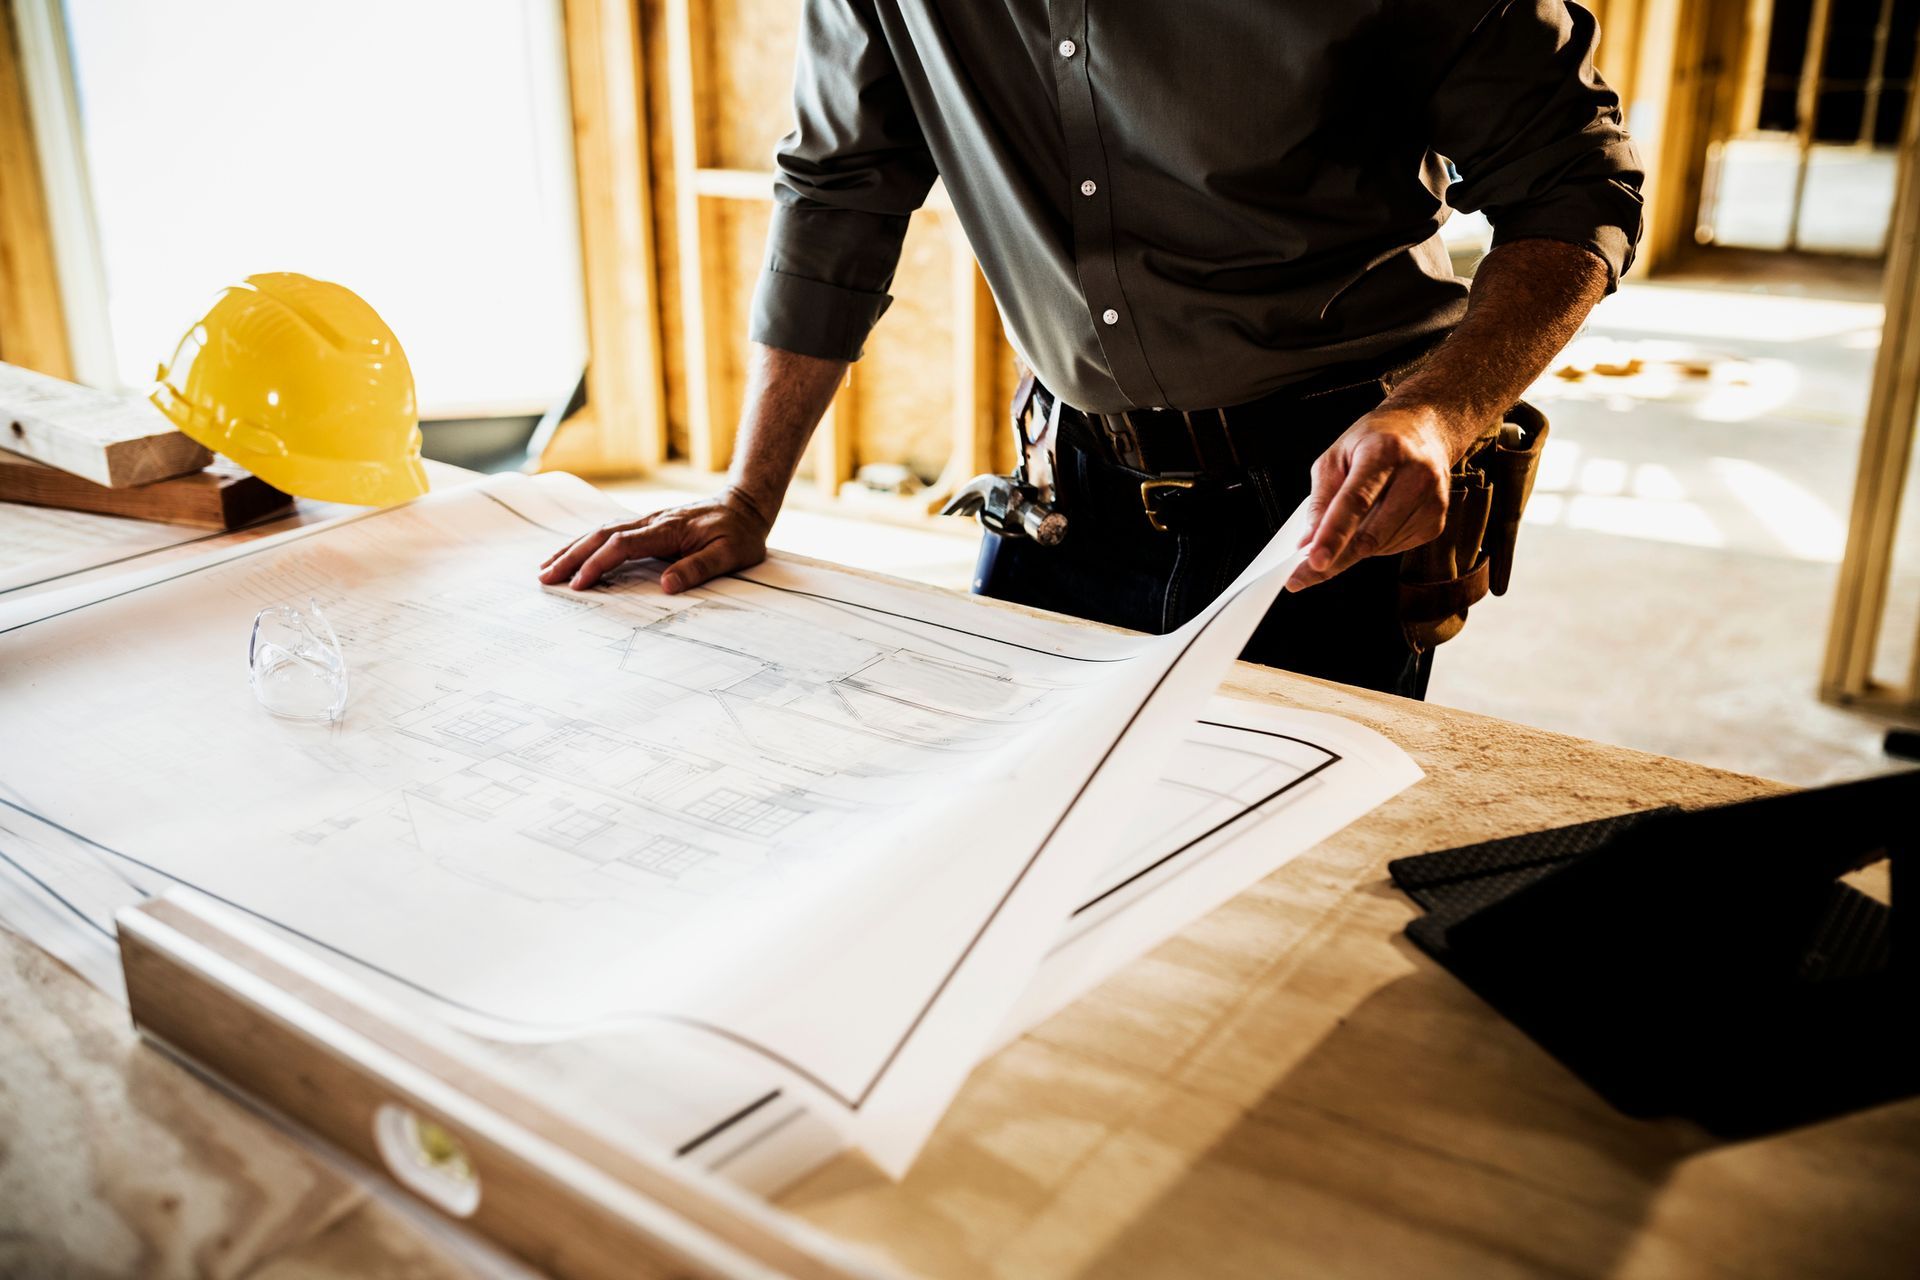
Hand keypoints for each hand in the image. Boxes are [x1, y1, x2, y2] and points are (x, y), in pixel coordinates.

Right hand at [537, 487, 773, 592]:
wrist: (745, 505)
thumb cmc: (741, 534)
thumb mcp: (730, 555)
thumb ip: (698, 568)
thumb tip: (666, 586)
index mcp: (668, 530)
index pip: (623, 545)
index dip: (599, 563)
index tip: (579, 583)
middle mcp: (651, 522)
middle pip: (601, 536)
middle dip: (571, 556)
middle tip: (545, 577)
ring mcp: (647, 521)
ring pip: (600, 531)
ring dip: (572, 549)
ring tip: (546, 567)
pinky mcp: (647, 525)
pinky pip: (609, 532)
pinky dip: (586, 543)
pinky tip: (573, 553)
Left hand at [1286, 404, 1461, 591]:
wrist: (1423, 431)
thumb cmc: (1375, 441)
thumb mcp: (1336, 456)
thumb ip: (1321, 499)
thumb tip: (1308, 541)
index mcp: (1385, 452)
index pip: (1356, 502)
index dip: (1333, 535)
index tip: (1313, 561)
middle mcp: (1416, 476)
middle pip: (1369, 534)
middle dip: (1333, 558)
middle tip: (1302, 573)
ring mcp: (1432, 501)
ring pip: (1378, 547)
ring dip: (1352, 547)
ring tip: (1348, 522)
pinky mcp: (1436, 522)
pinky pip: (1392, 548)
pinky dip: (1373, 543)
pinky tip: (1374, 519)